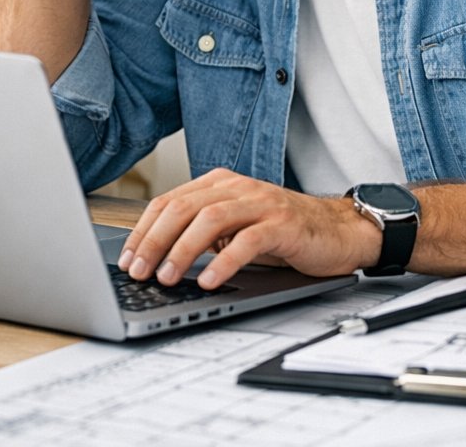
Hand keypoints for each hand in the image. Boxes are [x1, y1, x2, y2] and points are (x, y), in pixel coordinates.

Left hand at [117, 168, 380, 289]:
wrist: (337, 231)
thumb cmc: (282, 232)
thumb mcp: (235, 228)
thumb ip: (202, 233)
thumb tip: (157, 259)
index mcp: (219, 184)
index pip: (169, 201)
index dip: (143, 230)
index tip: (127, 258)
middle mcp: (237, 187)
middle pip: (183, 207)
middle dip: (154, 241)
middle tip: (138, 271)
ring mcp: (260, 203)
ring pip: (210, 219)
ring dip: (182, 250)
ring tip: (167, 276)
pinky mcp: (282, 224)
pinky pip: (247, 240)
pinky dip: (223, 262)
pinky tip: (208, 280)